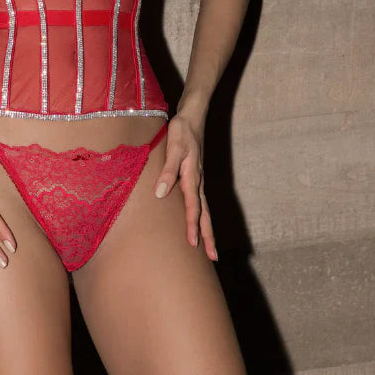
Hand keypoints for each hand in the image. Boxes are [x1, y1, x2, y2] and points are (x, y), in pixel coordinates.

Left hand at [153, 112, 217, 261]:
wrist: (192, 116)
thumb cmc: (181, 131)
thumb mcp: (173, 148)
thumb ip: (167, 171)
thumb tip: (160, 194)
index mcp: (192, 176)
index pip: (193, 206)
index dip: (192, 226)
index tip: (193, 244)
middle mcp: (198, 181)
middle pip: (205, 213)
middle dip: (208, 235)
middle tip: (213, 257)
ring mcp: (199, 179)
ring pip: (205, 208)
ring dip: (207, 227)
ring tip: (209, 246)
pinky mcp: (195, 175)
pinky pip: (201, 200)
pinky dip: (202, 214)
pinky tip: (198, 220)